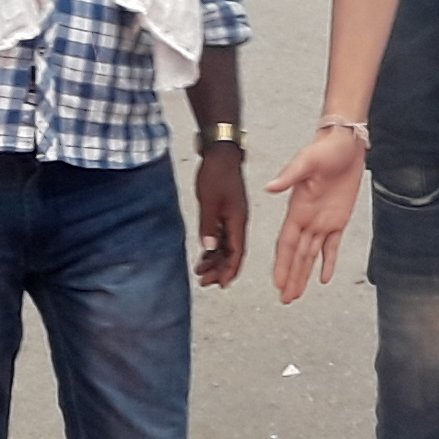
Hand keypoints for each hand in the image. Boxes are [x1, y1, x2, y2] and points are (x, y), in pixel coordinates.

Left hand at [193, 145, 249, 287]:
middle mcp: (237, 222)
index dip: (229, 270)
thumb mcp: (209, 201)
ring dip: (214, 260)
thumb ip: (209, 226)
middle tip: (204, 282)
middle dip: (219, 269)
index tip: (221, 284)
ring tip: (200, 272)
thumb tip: (210, 248)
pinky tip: (204, 255)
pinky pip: (220, 236)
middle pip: (231, 253)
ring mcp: (232, 217)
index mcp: (237, 220)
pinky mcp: (225, 212)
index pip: (236, 252)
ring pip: (225, 246)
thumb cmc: (216, 173)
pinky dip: (213, 248)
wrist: (220, 154)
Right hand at [265, 125, 367, 301]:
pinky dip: (327, 262)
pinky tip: (323, 278)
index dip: (283, 264)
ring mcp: (322, 221)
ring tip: (295, 294)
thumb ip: (289, 177)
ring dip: (303, 275)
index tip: (278, 283)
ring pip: (310, 255)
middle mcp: (307, 219)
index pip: (287, 243)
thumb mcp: (306, 161)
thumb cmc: (324, 149)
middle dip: (291, 277)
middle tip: (286, 299)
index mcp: (297, 209)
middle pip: (297, 255)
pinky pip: (332, 246)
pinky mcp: (338, 218)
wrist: (345, 143)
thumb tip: (269, 188)